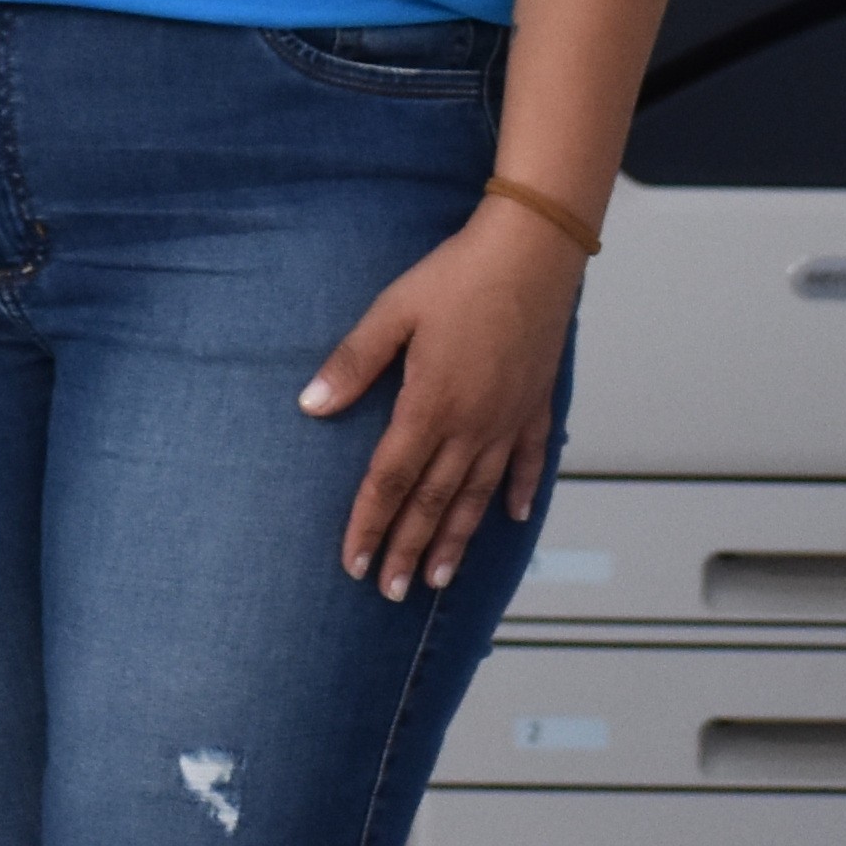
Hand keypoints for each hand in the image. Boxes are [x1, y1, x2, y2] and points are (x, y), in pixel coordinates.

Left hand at [300, 200, 582, 598]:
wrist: (531, 254)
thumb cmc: (456, 277)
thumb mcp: (390, 314)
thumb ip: (352, 364)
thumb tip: (310, 406)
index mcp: (429, 406)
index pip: (390, 482)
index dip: (369, 525)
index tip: (354, 564)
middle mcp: (472, 426)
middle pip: (433, 502)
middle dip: (407, 549)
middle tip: (391, 591)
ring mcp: (509, 420)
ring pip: (478, 495)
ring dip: (456, 538)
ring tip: (438, 577)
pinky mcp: (536, 405)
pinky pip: (530, 462)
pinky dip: (519, 493)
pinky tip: (511, 519)